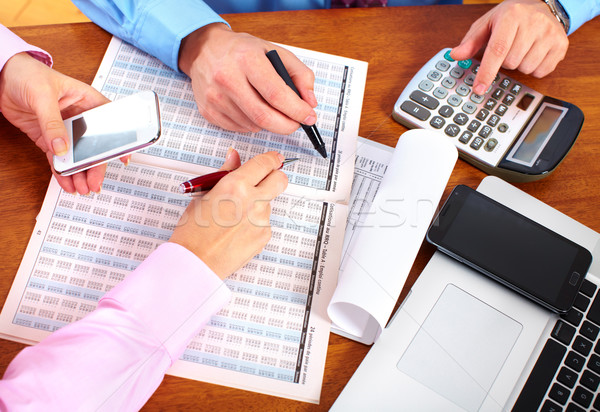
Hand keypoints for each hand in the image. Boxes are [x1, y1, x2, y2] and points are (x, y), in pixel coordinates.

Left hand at [0, 52, 128, 194]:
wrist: (1, 77)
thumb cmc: (26, 73)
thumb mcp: (43, 96)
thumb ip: (52, 123)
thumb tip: (60, 147)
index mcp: (86, 101)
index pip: (109, 123)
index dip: (118, 140)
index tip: (122, 157)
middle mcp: (78, 117)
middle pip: (93, 146)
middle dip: (94, 166)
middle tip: (94, 182)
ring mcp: (63, 129)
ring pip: (76, 156)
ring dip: (78, 172)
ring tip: (80, 187)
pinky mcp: (48, 137)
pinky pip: (57, 158)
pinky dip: (62, 171)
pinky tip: (66, 181)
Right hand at [170, 149, 288, 278]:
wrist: (196, 263)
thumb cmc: (193, 232)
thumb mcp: (203, 195)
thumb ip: (225, 173)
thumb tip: (234, 157)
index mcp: (235, 186)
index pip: (265, 163)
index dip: (272, 158)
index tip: (274, 158)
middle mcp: (253, 201)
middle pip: (280, 179)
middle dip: (275, 175)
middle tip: (264, 179)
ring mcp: (261, 219)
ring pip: (269, 202)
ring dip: (258, 203)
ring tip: (234, 215)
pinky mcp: (264, 235)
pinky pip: (265, 221)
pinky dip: (255, 222)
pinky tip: (237, 229)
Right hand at [178, 23, 317, 134]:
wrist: (203, 49)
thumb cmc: (240, 51)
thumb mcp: (274, 51)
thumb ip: (300, 74)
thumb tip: (310, 102)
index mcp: (247, 59)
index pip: (277, 94)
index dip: (297, 110)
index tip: (309, 116)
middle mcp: (227, 78)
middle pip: (264, 117)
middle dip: (287, 125)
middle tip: (296, 122)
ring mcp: (215, 97)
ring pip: (254, 125)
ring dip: (269, 123)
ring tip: (270, 108)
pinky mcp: (209, 111)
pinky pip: (240, 128)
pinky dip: (253, 124)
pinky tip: (252, 109)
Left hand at [450, 0, 568, 94]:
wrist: (542, 6)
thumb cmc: (511, 17)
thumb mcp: (487, 24)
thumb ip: (470, 42)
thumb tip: (455, 55)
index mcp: (512, 16)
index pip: (497, 50)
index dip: (486, 72)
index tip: (478, 88)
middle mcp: (533, 23)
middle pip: (511, 62)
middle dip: (505, 62)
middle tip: (509, 47)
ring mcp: (550, 34)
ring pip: (526, 68)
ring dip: (519, 65)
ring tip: (522, 48)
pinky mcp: (561, 45)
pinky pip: (541, 71)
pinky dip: (534, 68)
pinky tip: (533, 53)